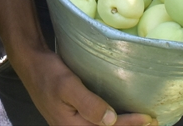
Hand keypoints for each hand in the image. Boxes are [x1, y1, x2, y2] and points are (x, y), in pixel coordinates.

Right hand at [9, 46, 155, 125]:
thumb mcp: (67, 85)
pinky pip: (96, 123)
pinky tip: (122, 115)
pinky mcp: (75, 116)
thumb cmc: (47, 72)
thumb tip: (111, 120)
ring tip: (142, 121)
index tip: (148, 118)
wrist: (30, 63)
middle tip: (152, 122)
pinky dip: (112, 121)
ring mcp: (73, 123)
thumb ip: (88, 104)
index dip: (129, 125)